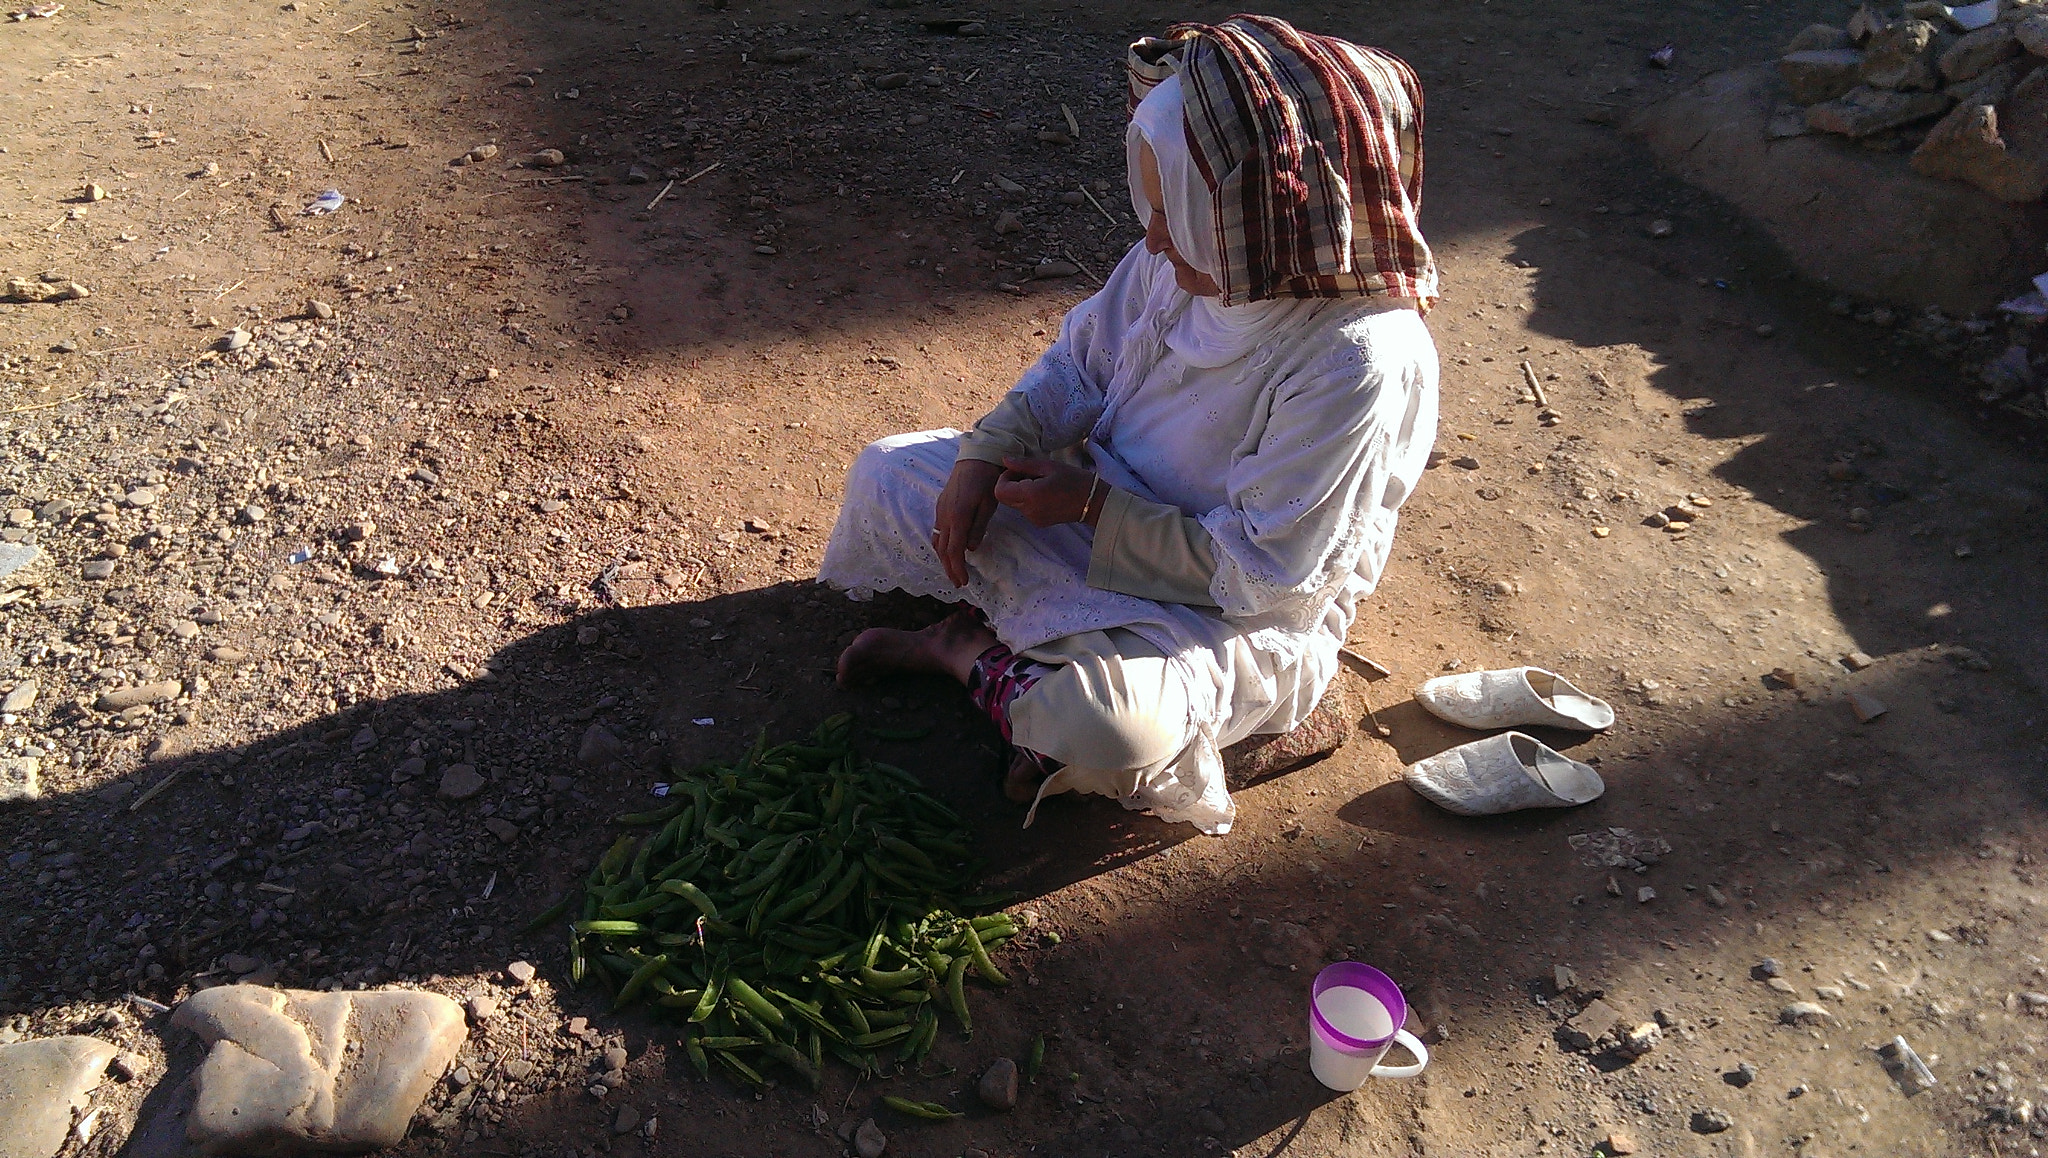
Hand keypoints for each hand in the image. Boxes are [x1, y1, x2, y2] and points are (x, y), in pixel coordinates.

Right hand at [933, 458, 1002, 586]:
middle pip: (943, 549)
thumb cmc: (986, 479)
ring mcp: (940, 510)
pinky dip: (941, 545)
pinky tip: (948, 550)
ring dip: (944, 558)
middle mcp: (945, 516)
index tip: (963, 581)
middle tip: (958, 583)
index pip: (954, 550)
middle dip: (949, 568)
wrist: (975, 458)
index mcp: (958, 517)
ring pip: (937, 541)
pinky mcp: (941, 506)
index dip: (957, 567)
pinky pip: (937, 530)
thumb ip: (978, 527)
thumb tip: (970, 549)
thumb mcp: (988, 504)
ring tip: (952, 570)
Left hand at [993, 456, 1097, 527]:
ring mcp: (1033, 519)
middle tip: (1029, 475)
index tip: (1019, 470)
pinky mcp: (1038, 522)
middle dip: (1011, 484)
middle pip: (1004, 498)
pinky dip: (1028, 499)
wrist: (1093, 502)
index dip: (1005, 478)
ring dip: (1020, 491)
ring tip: (1040, 482)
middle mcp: (1028, 510)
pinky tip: (1045, 493)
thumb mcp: (1049, 466)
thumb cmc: (1074, 480)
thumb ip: (1024, 464)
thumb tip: (1004, 460)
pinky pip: (1024, 509)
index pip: (999, 490)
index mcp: (1030, 495)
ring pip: (1014, 503)